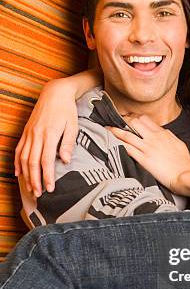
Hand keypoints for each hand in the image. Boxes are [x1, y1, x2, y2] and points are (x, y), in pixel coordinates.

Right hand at [14, 80, 77, 196]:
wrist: (55, 93)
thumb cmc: (67, 110)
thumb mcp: (73, 125)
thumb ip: (68, 143)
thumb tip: (65, 161)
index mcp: (49, 134)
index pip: (46, 160)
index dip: (47, 176)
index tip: (50, 189)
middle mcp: (36, 135)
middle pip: (32, 162)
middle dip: (35, 180)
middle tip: (39, 194)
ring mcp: (29, 133)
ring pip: (24, 158)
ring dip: (26, 175)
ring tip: (30, 189)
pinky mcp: (26, 132)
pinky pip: (19, 149)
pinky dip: (17, 163)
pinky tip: (19, 174)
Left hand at [109, 115, 189, 192]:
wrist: (184, 175)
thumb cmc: (184, 163)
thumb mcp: (179, 144)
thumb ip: (169, 136)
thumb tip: (163, 132)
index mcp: (163, 133)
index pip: (145, 119)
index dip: (135, 118)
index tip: (129, 120)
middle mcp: (153, 138)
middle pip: (134, 122)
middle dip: (124, 121)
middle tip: (117, 123)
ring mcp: (147, 148)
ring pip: (127, 135)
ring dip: (115, 131)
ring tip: (107, 129)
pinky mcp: (143, 159)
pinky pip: (127, 149)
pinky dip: (118, 144)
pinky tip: (111, 143)